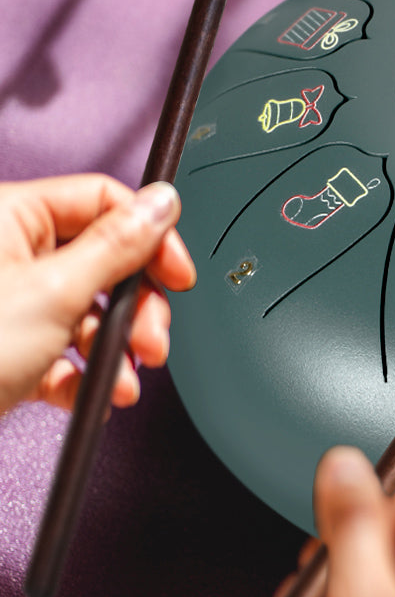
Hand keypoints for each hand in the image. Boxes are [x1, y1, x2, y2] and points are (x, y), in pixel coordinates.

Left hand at [0, 174, 195, 415]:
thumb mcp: (54, 293)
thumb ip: (119, 245)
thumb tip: (162, 202)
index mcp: (10, 216)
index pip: (103, 201)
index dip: (149, 236)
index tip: (176, 273)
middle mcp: (8, 252)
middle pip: (103, 259)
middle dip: (136, 305)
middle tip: (151, 337)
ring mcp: (8, 302)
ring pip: (87, 309)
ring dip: (116, 348)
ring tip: (125, 377)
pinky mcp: (4, 348)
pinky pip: (61, 349)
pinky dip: (85, 373)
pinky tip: (94, 394)